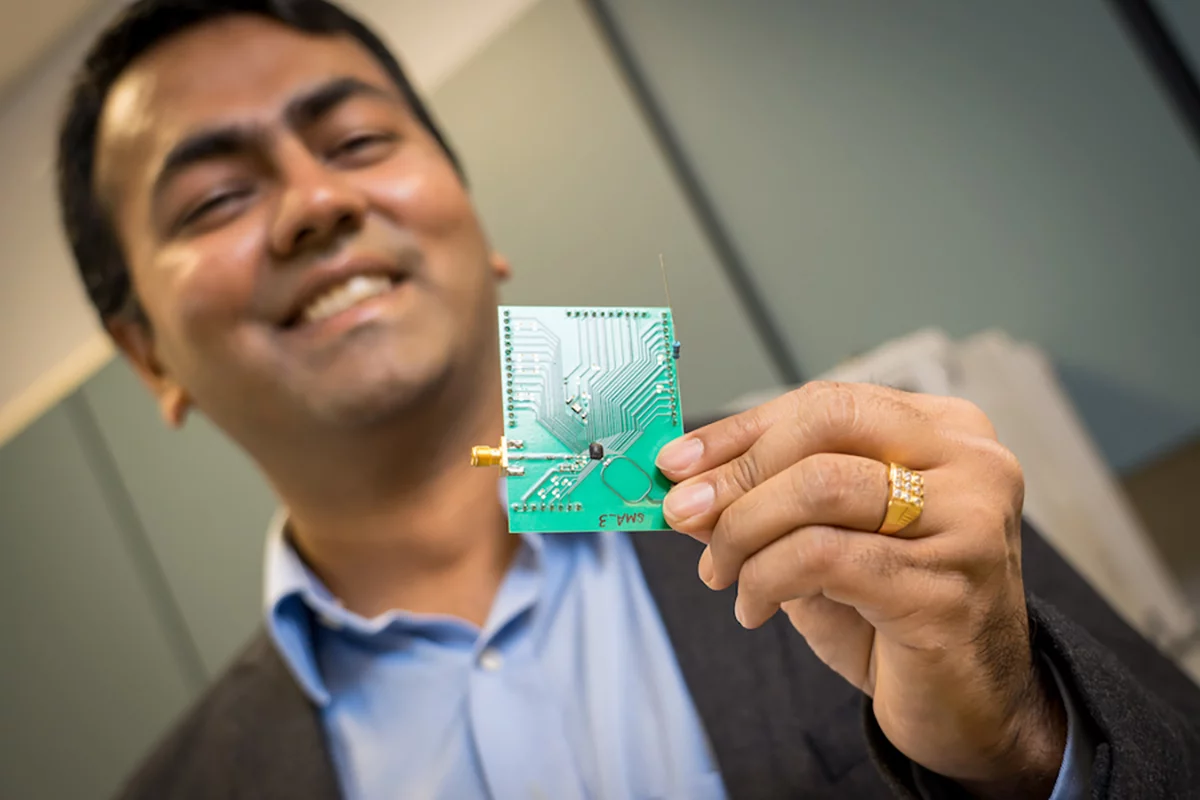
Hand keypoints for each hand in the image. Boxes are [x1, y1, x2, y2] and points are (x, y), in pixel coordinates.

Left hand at [657, 382, 1066, 793]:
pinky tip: (754, 608)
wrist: (970, 707)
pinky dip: (766, 577)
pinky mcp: (943, 589)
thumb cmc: (895, 614)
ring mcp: (966, 523)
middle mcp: (970, 464)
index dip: (741, 429)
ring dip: (744, 529)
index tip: (678, 461)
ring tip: (720, 572)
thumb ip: (763, 503)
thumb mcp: (822, 541)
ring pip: (819, 486)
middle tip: (684, 510)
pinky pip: (821, 556)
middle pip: (826, 424)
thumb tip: (685, 482)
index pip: (826, 404)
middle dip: (739, 468)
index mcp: (944, 433)